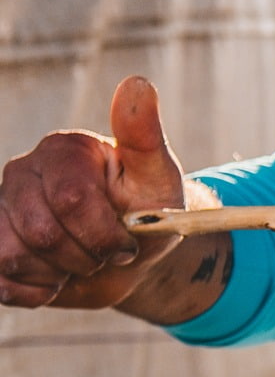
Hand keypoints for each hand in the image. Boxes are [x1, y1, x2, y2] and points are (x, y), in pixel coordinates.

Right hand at [0, 77, 190, 310]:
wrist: (133, 256)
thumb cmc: (148, 211)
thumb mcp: (157, 176)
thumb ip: (143, 134)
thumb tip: (138, 84)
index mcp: (62, 150)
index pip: (71, 199)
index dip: (103, 232)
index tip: (127, 240)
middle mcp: (22, 173)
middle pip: (40, 234)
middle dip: (85, 256)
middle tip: (106, 252)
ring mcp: (1, 209)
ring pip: (13, 258)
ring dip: (60, 274)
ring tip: (80, 261)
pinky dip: (36, 293)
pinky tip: (57, 278)